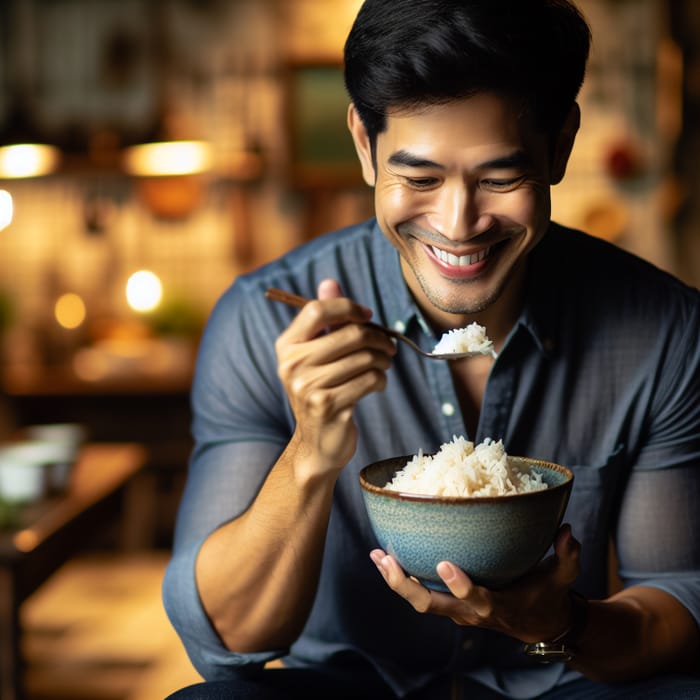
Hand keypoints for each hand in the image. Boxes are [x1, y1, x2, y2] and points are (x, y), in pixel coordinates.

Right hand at [276, 279, 396, 479]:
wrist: (317, 443)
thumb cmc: (321, 390)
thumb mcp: (317, 354)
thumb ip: (324, 318)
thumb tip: (329, 282)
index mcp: (287, 346)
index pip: (317, 309)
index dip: (349, 308)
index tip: (367, 317)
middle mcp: (292, 364)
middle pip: (350, 334)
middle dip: (379, 338)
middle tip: (388, 347)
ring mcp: (308, 387)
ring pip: (364, 358)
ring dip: (383, 361)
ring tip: (383, 366)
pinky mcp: (328, 406)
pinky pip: (368, 380)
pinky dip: (380, 381)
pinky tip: (377, 385)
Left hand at [370, 524, 581, 642]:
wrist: (540, 625)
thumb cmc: (549, 595)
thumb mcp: (563, 577)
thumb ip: (567, 555)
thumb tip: (567, 530)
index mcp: (498, 606)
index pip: (477, 600)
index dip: (460, 586)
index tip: (444, 564)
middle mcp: (471, 612)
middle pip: (431, 606)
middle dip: (404, 586)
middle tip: (384, 560)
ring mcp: (457, 611)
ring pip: (420, 602)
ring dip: (395, 580)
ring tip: (375, 554)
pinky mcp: (450, 604)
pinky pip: (420, 594)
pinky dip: (401, 579)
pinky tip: (384, 556)